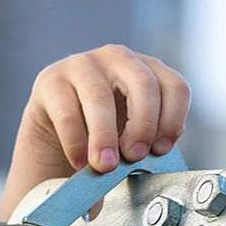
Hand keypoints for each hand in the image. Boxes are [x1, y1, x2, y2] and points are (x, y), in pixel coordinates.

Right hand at [1, 45, 190, 215]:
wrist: (61, 145)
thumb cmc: (109, 141)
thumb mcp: (137, 139)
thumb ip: (152, 141)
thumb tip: (155, 154)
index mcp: (149, 73)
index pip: (174, 86)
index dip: (172, 121)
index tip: (160, 150)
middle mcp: (119, 59)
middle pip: (143, 84)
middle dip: (142, 125)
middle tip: (135, 156)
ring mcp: (83, 64)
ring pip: (100, 96)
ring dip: (105, 136)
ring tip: (105, 166)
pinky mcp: (50, 79)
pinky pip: (66, 110)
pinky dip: (75, 141)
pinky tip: (80, 162)